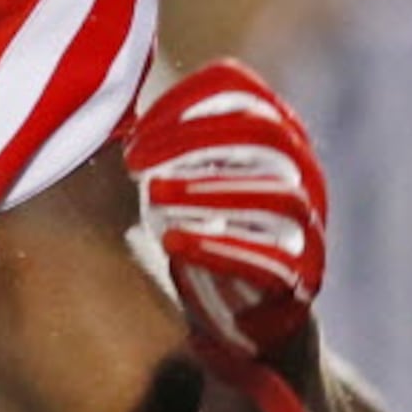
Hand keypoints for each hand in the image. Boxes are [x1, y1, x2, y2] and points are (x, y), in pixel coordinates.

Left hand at [124, 59, 328, 360]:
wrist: (250, 323)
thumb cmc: (208, 238)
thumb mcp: (188, 182)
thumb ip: (166, 145)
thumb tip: (104, 102)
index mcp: (274, 136)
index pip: (240, 88)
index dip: (185, 98)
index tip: (134, 128)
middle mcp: (302, 173)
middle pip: (261, 131)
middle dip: (191, 138)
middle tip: (133, 159)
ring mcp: (308, 226)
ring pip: (278, 194)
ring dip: (208, 190)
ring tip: (152, 196)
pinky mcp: (303, 279)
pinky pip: (272, 260)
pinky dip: (219, 248)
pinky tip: (172, 242)